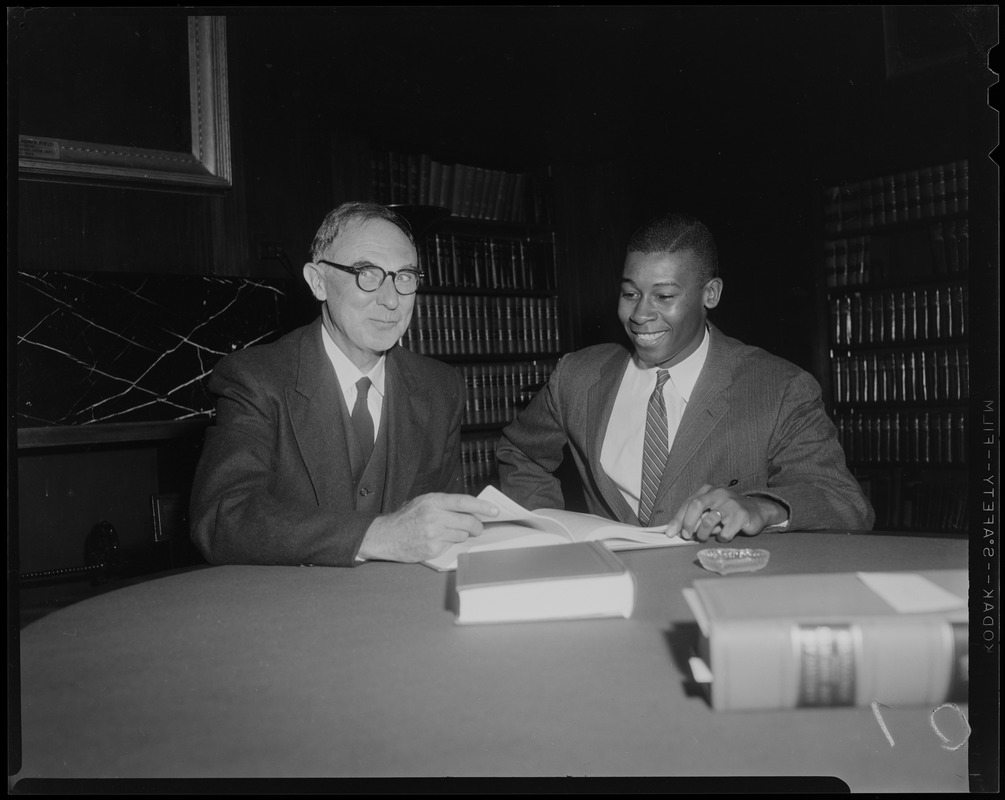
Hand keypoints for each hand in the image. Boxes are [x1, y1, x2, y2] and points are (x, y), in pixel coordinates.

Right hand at [359, 493, 499, 561]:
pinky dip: (449, 543)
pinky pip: (451, 546)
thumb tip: (470, 509)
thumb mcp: (424, 502)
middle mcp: (435, 517)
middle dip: (477, 526)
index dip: (482, 506)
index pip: (464, 502)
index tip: (495, 510)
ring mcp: (434, 534)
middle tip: (477, 528)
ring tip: (448, 532)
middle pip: (469, 522)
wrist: (386, 536)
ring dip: (461, 535)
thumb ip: (445, 504)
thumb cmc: (407, 518)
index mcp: (434, 501)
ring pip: (462, 535)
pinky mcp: (433, 549)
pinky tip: (438, 540)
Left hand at [665, 483, 786, 542]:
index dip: (677, 519)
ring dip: (703, 533)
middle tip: (687, 536)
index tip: (670, 532)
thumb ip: (694, 516)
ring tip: (705, 537)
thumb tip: (676, 530)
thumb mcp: (710, 509)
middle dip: (688, 523)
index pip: (688, 503)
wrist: (756, 511)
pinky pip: (725, 532)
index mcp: (708, 490)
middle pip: (696, 505)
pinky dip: (721, 538)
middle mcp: (718, 493)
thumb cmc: (727, 512)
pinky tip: (724, 535)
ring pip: (709, 520)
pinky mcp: (742, 515)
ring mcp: (731, 503)